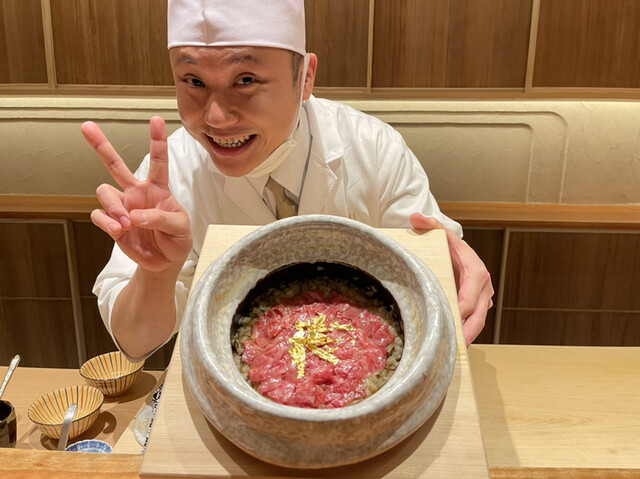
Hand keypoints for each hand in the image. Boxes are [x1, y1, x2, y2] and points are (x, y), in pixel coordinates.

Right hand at [81, 116, 192, 274]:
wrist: (165, 262)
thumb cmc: (177, 239)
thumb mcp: (180, 227)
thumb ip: (161, 218)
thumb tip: (134, 215)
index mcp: (158, 189)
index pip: (158, 161)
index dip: (157, 140)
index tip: (156, 119)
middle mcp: (137, 193)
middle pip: (115, 165)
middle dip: (101, 145)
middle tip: (87, 126)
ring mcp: (123, 207)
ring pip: (104, 192)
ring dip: (113, 207)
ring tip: (126, 223)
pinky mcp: (112, 223)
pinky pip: (100, 216)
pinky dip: (107, 222)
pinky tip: (119, 230)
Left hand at [410, 213, 493, 345]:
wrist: (458, 252)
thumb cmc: (447, 245)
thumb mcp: (440, 234)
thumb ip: (429, 226)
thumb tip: (415, 219)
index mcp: (476, 272)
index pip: (469, 299)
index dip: (459, 314)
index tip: (445, 324)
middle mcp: (483, 288)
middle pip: (477, 317)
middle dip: (465, 334)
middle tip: (451, 349)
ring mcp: (483, 299)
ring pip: (477, 324)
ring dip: (465, 338)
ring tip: (450, 354)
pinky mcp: (478, 307)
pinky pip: (472, 324)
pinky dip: (463, 335)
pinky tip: (450, 348)